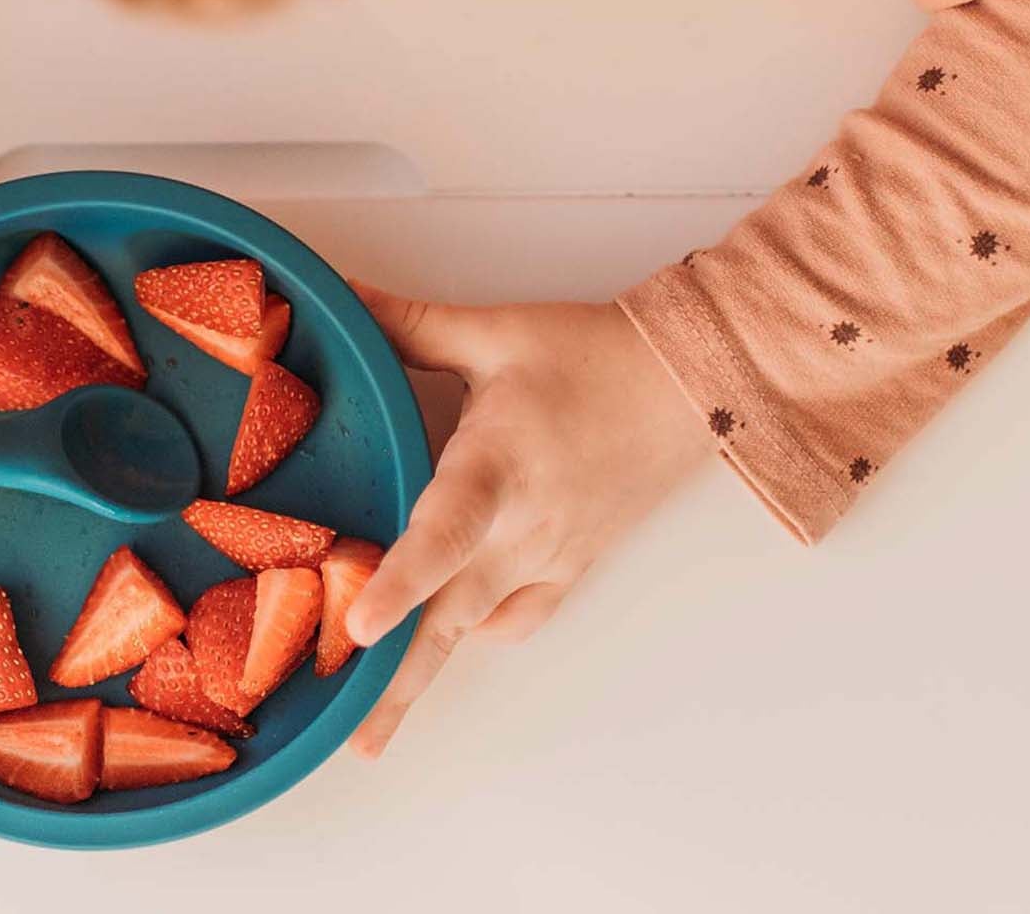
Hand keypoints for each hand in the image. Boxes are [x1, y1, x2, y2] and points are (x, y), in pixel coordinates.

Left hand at [343, 284, 712, 757]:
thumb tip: (337, 292)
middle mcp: (522, 526)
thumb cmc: (592, 355)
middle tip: (353, 737)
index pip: (444, 533)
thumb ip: (405, 321)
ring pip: (477, 629)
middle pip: (451, 616)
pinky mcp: (571, 566)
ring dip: (428, 675)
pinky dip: (480, 634)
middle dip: (399, 680)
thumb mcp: (492, 331)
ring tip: (377, 728)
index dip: (401, 581)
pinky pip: (519, 619)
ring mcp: (549, 555)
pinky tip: (449, 642)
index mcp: (497, 465)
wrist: (692, 383)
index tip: (360, 628)